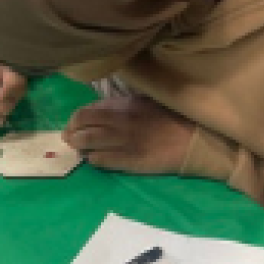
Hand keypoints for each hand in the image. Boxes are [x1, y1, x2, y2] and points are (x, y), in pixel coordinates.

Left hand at [63, 96, 194, 173]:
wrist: (192, 140)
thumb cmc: (170, 119)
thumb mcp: (145, 102)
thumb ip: (121, 106)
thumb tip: (98, 111)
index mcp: (123, 105)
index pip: (87, 111)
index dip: (76, 119)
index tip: (74, 125)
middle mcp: (119, 121)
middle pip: (81, 125)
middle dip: (71, 133)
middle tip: (71, 139)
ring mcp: (123, 142)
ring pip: (86, 143)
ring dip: (79, 147)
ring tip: (80, 150)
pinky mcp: (129, 161)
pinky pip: (101, 160)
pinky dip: (93, 159)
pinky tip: (96, 159)